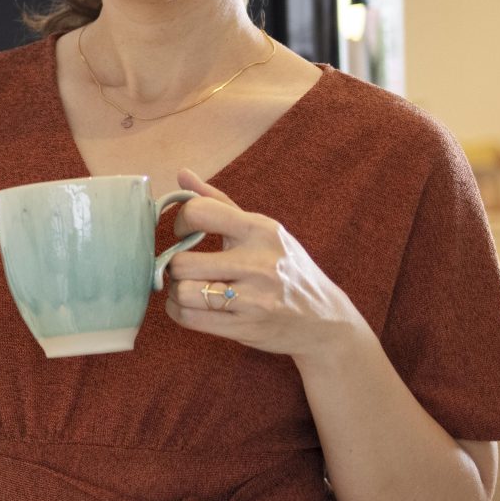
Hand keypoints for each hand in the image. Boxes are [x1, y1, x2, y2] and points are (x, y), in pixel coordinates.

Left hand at [163, 167, 360, 359]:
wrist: (324, 320)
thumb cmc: (287, 269)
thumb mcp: (264, 230)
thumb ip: (219, 202)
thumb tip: (182, 173)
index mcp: (260, 230)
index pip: (200, 213)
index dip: (181, 221)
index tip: (184, 232)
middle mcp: (257, 263)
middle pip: (182, 262)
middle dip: (175, 266)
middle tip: (185, 268)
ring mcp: (252, 299)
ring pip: (182, 293)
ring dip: (176, 292)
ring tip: (190, 288)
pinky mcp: (244, 327)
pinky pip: (189, 318)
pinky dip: (180, 311)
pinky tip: (194, 306)